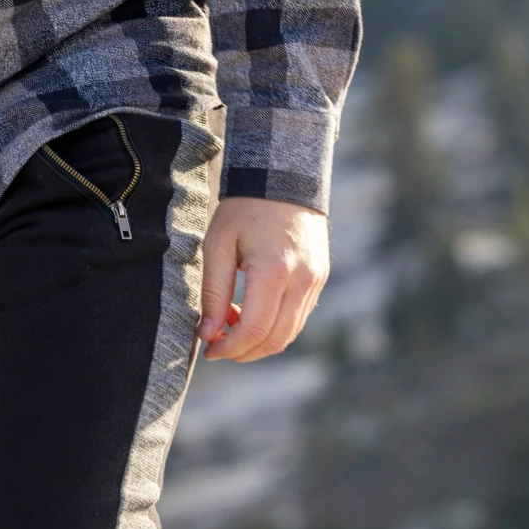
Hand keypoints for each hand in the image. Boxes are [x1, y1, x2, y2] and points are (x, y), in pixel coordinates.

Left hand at [198, 196, 328, 362]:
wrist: (283, 176)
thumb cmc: (244, 207)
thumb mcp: (218, 244)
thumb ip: (214, 292)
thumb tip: (209, 334)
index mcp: (275, 270)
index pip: (254, 329)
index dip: (230, 348)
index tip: (209, 350)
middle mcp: (303, 280)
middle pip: (275, 339)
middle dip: (244, 352)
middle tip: (217, 346)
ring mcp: (316, 281)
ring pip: (290, 333)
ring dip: (259, 341)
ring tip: (230, 326)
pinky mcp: (320, 279)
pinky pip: (298, 317)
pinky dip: (274, 326)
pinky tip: (250, 313)